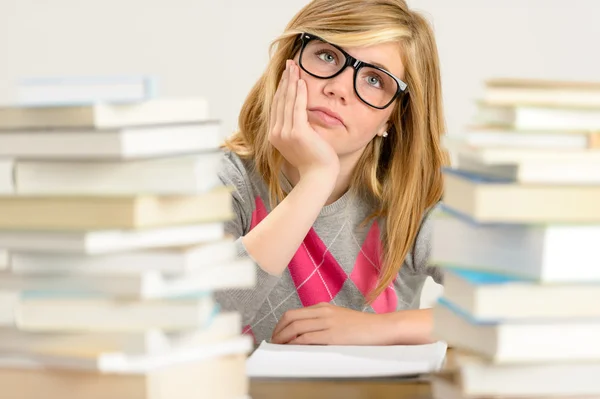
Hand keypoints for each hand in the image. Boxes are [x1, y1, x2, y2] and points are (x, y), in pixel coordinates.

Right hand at [269, 59, 339, 178]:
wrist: (318, 176)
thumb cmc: (313, 162)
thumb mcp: (301, 143)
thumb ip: (297, 129)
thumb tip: (300, 116)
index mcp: (275, 135)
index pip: (277, 106)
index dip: (281, 88)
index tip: (286, 74)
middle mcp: (276, 133)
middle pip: (280, 100)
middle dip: (285, 80)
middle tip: (289, 64)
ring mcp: (285, 133)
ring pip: (288, 101)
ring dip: (291, 81)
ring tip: (295, 67)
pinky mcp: (297, 132)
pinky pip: (298, 107)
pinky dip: (299, 92)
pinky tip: (301, 80)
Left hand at [270, 302, 387, 344]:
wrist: (380, 328)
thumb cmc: (361, 327)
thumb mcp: (338, 318)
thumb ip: (321, 322)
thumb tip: (303, 334)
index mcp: (323, 307)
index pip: (293, 313)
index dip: (280, 324)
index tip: (276, 334)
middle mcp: (323, 312)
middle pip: (291, 318)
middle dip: (278, 331)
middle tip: (274, 342)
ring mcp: (328, 322)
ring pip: (296, 327)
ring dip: (283, 338)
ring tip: (279, 347)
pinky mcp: (333, 335)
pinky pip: (308, 338)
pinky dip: (296, 343)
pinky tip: (291, 348)